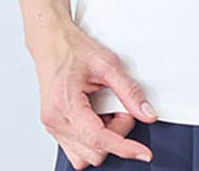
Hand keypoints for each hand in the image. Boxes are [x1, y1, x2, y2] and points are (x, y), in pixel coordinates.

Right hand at [31, 21, 158, 167]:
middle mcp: (55, 121)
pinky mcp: (54, 127)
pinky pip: (76, 149)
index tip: (143, 152)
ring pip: (85, 156)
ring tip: (106, 111)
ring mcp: (52, 126)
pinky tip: (96, 117)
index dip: (125, 148)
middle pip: (95, 151)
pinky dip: (92, 139)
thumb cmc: (73, 49)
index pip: (99, 139)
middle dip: (116, 133)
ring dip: (103, 139)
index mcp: (66, 104)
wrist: (51, 42)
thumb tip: (147, 113)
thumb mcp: (108, 64)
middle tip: (120, 107)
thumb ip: (130, 91)